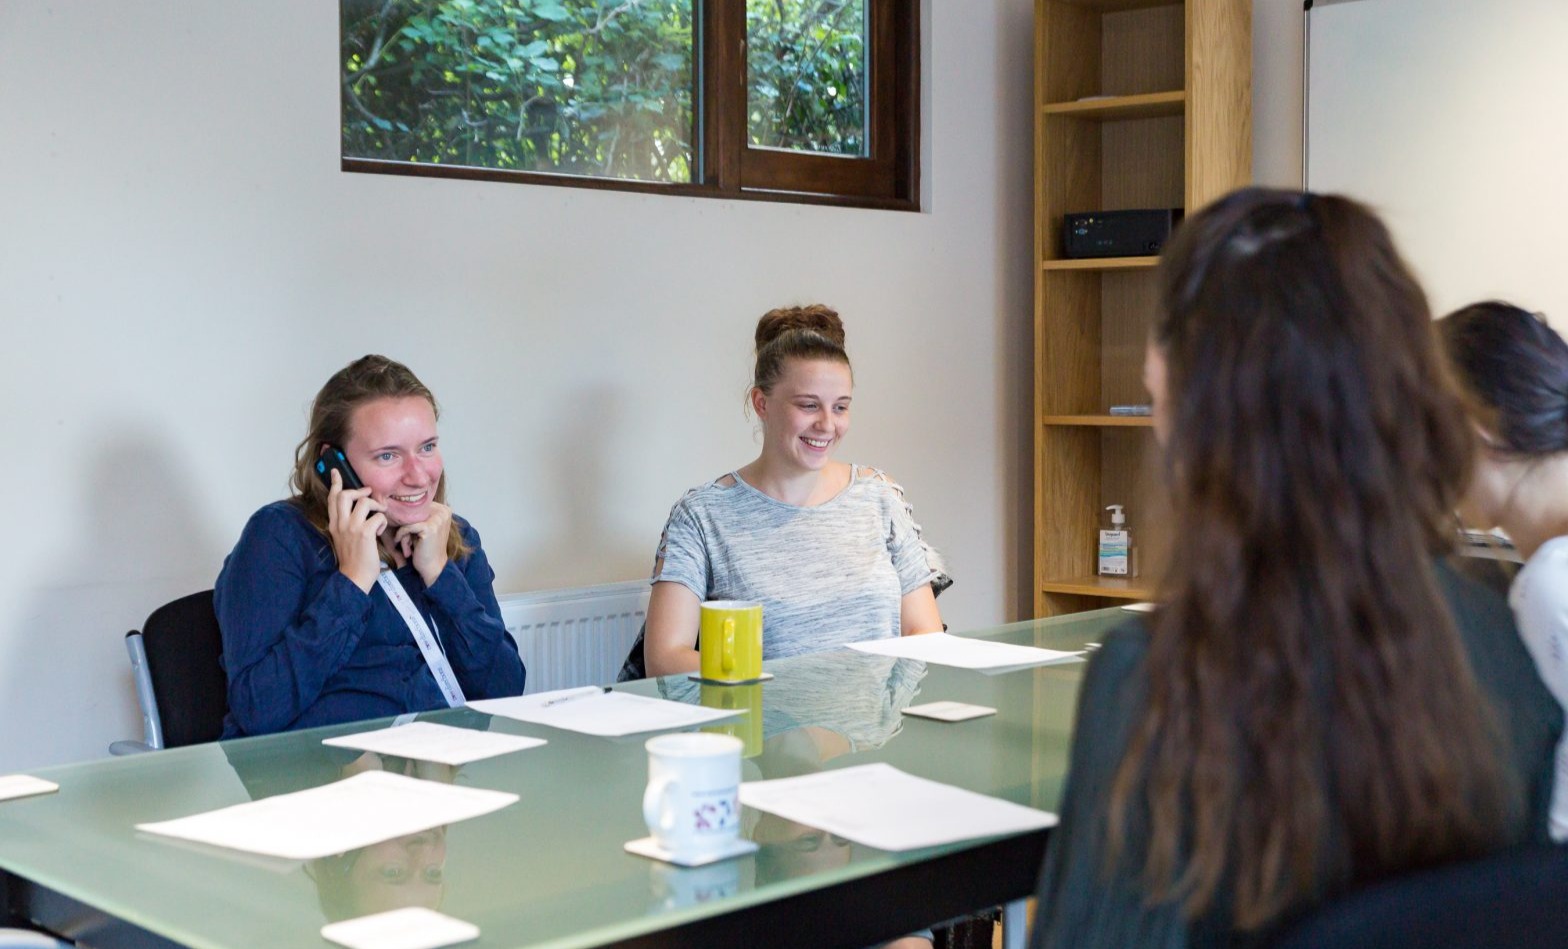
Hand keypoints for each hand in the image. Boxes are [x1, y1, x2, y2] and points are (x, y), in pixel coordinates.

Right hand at [326, 468, 386, 592]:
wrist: (354, 578)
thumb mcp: (345, 539)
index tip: (336, 472)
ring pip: (364, 501)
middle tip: (369, 494)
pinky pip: (378, 517)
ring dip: (376, 506)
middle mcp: (340, 524)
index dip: (335, 483)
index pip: (332, 499)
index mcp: (334, 525)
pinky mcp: (365, 534)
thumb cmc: (354, 560)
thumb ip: (348, 524)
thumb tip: (360, 511)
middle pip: (345, 494)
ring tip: (380, 515)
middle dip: (359, 491)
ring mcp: (352, 528)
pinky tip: (381, 532)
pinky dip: (383, 522)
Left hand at [393, 502, 452, 587]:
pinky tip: (400, 543)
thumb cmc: (426, 548)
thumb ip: (420, 514)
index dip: (409, 516)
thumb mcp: (426, 527)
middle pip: (412, 511)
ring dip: (403, 532)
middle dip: (405, 524)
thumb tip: (400, 501)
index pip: (418, 505)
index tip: (405, 529)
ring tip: (406, 543)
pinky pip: (406, 527)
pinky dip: (401, 535)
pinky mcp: (429, 528)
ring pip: (408, 519)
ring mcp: (437, 519)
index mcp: (444, 510)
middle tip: (406, 538)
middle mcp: (443, 512)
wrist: (433, 566)